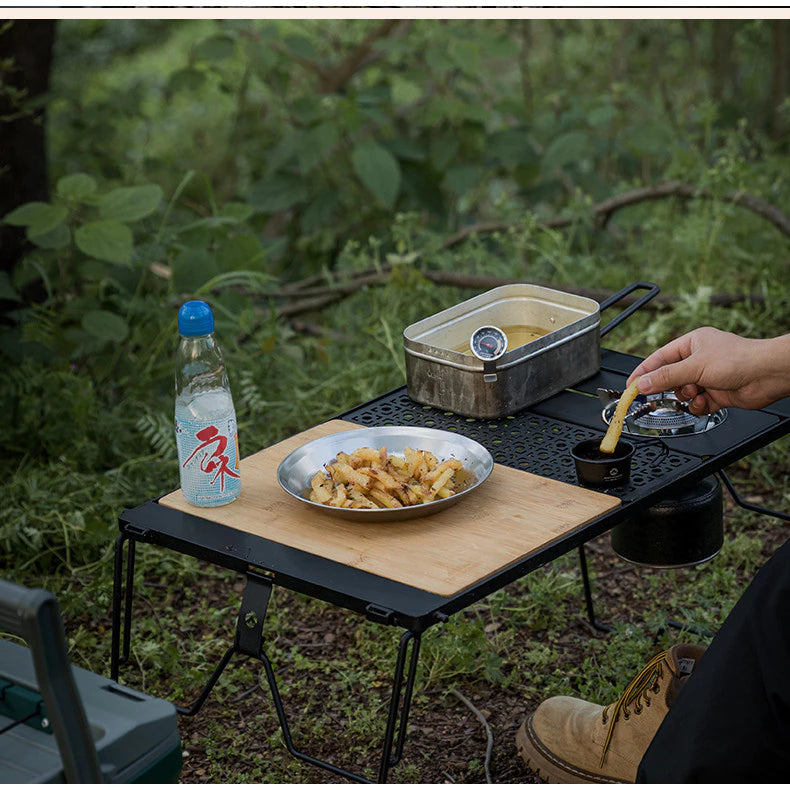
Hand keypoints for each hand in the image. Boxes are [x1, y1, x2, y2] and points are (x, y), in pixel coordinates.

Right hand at [626, 327, 789, 414]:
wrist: (767, 374)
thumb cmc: (738, 359)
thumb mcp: (694, 366)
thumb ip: (666, 377)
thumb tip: (643, 384)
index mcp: (691, 344)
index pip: (659, 359)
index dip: (643, 372)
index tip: (630, 386)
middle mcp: (698, 360)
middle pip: (670, 377)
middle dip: (669, 387)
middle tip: (657, 394)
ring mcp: (707, 377)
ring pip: (683, 393)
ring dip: (687, 396)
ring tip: (696, 392)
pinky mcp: (716, 393)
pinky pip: (697, 403)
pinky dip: (698, 405)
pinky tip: (705, 401)